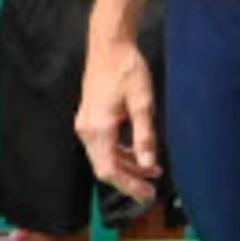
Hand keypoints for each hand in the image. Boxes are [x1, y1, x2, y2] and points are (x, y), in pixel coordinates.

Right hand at [79, 35, 163, 202]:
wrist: (109, 46)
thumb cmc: (127, 70)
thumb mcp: (142, 104)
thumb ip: (145, 138)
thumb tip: (149, 166)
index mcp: (98, 127)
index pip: (109, 170)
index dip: (128, 186)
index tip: (149, 194)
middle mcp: (86, 129)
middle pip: (103, 166)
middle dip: (128, 181)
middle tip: (153, 190)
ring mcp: (86, 123)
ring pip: (103, 157)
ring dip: (126, 168)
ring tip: (153, 172)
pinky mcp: (90, 117)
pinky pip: (102, 145)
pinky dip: (120, 154)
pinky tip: (139, 154)